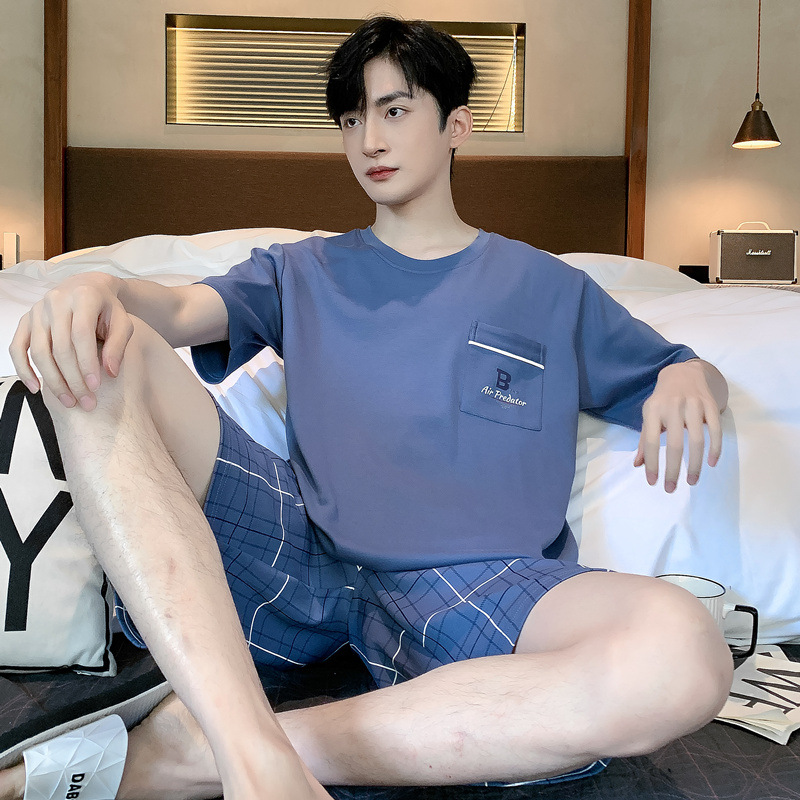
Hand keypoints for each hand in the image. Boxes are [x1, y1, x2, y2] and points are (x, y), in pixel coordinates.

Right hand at [9, 272, 133, 410]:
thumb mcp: (122, 322)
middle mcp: (56, 301)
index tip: (95, 387)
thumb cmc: (107, 308)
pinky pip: (18, 347)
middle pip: (60, 347)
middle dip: (73, 378)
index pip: (81, 334)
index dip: (87, 362)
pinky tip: (36, 388)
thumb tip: (110, 373)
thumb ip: (118, 345)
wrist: (88, 287)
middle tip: (86, 401)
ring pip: (39, 351)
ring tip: (69, 401)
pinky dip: (24, 369)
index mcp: (83, 297)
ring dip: (53, 380)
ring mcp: (37, 311)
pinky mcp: (26, 320)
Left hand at [634, 359, 726, 491]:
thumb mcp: (649, 415)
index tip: (653, 482)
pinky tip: (711, 464)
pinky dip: (715, 449)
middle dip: (672, 470)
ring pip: (697, 440)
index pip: (649, 441)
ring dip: (694, 465)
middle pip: (674, 445)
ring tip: (692, 481)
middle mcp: (672, 407)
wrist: (684, 373)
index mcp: (653, 411)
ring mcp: (693, 405)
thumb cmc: (663, 400)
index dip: (651, 463)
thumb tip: (638, 465)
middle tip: (671, 488)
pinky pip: (715, 430)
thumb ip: (643, 440)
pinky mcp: (711, 405)